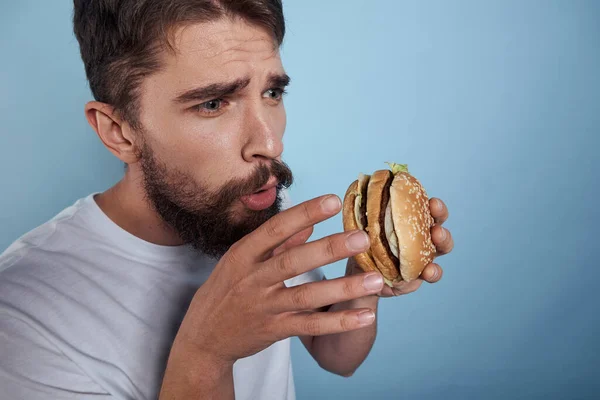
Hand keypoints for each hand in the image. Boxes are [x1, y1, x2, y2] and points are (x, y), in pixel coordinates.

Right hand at [173, 194, 384, 365]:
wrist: (203, 337)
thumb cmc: (226, 291)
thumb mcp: (241, 260)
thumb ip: (275, 243)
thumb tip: (309, 224)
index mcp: (243, 254)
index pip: (275, 229)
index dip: (304, 213)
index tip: (333, 201)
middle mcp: (252, 279)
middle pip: (293, 261)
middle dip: (329, 249)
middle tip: (362, 238)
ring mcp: (262, 307)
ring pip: (306, 296)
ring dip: (342, 288)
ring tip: (375, 280)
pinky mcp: (273, 331)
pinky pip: (310, 326)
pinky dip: (338, 322)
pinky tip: (365, 316)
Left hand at [346, 197, 453, 296]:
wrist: (356, 273)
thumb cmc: (364, 241)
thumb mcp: (362, 224)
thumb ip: (365, 208)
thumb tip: (358, 183)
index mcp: (412, 223)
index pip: (428, 212)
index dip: (434, 208)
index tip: (432, 202)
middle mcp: (421, 239)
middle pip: (439, 231)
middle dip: (441, 227)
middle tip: (436, 228)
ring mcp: (420, 260)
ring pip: (439, 251)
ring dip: (442, 245)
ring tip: (436, 244)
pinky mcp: (414, 278)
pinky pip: (427, 275)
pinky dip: (431, 272)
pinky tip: (428, 270)